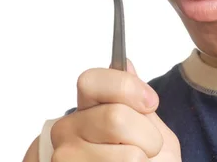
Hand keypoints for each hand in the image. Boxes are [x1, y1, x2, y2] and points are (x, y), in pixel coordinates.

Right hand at [50, 60, 181, 160]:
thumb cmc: (146, 161)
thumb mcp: (149, 130)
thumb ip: (138, 103)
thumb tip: (126, 64)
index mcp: (85, 108)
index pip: (90, 81)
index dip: (126, 87)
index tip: (150, 102)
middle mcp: (67, 130)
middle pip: (116, 118)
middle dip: (148, 137)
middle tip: (147, 149)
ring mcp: (66, 157)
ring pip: (130, 156)